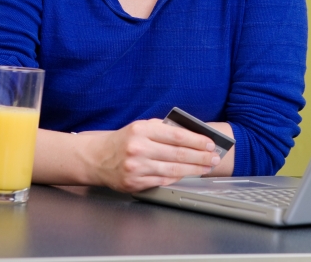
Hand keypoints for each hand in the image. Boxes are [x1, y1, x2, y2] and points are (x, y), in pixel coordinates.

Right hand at [82, 119, 220, 192]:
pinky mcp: (134, 182)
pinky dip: (177, 178)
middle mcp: (138, 148)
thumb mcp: (140, 127)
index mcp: (141, 130)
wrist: (96, 158)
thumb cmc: (123, 141)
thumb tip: (191, 135)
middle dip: (200, 157)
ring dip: (193, 169)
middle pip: (177, 154)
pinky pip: (162, 181)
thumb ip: (163, 129)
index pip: (176, 135)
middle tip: (214, 158)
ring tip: (206, 167)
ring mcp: (136, 167)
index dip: (196, 140)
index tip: (210, 144)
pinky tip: (188, 175)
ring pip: (172, 170)